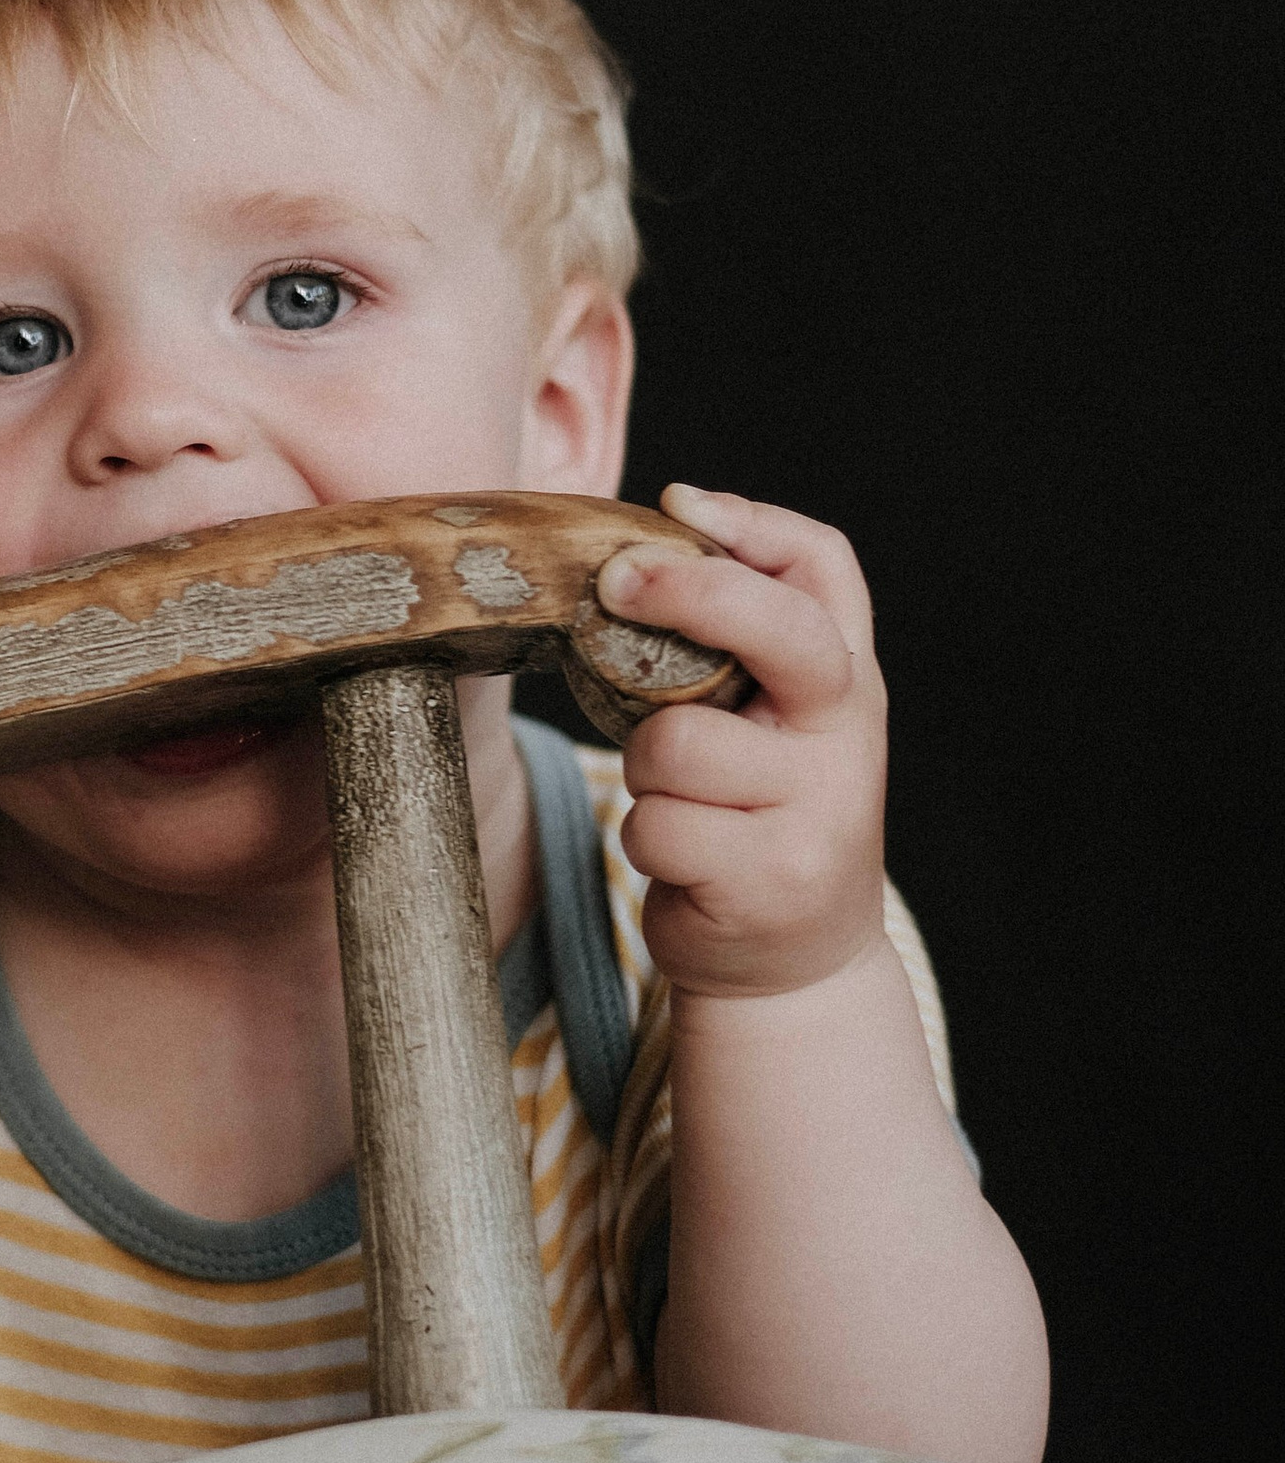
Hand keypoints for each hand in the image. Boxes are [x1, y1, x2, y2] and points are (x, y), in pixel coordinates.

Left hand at [596, 488, 885, 1002]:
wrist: (796, 961)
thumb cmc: (756, 815)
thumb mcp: (770, 724)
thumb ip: (735, 649)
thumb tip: (653, 538)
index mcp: (844, 682)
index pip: (826, 570)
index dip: (756, 522)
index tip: (678, 501)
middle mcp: (847, 737)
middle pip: (778, 630)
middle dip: (690, 589)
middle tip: (615, 579)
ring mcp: (817, 812)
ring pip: (676, 743)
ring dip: (646, 771)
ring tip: (680, 803)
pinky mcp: (769, 879)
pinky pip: (657, 825)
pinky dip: (647, 839)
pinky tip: (687, 862)